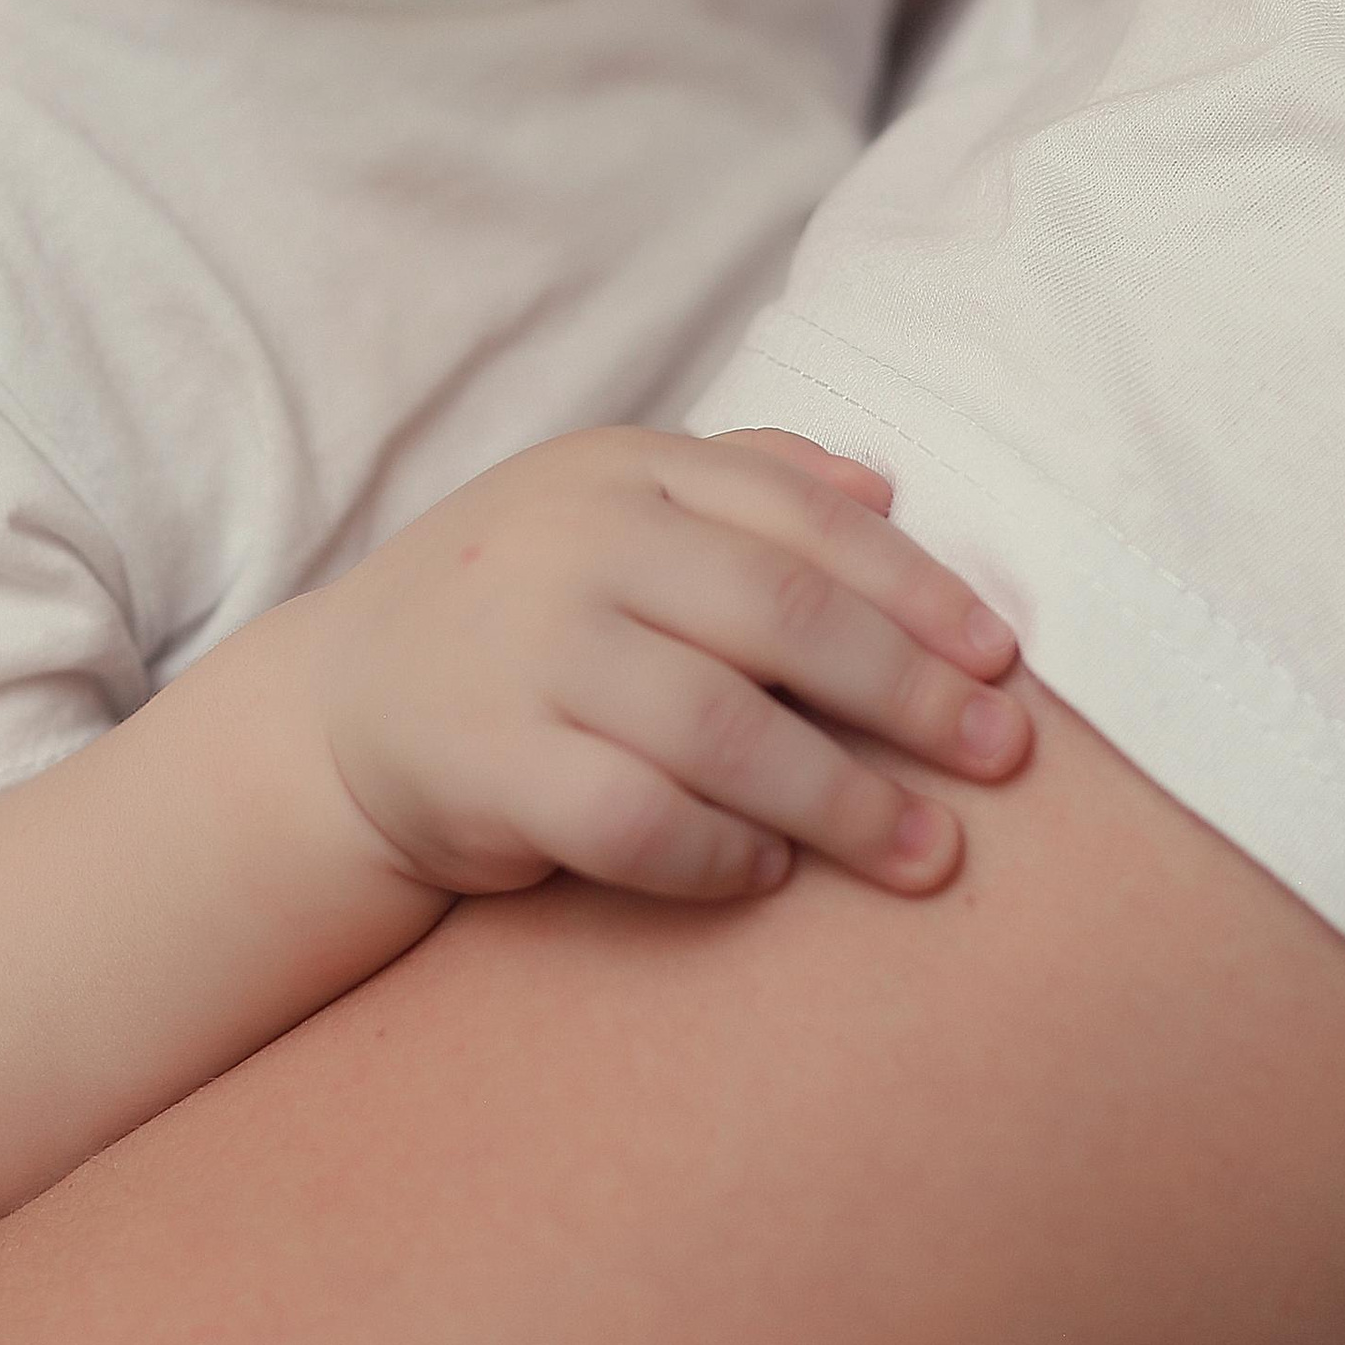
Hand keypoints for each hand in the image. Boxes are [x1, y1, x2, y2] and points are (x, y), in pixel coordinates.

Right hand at [309, 426, 1027, 904]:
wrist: (341, 709)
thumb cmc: (518, 609)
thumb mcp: (608, 506)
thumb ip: (742, 481)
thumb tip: (888, 488)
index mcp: (618, 471)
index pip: (797, 516)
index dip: (915, 587)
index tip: (1002, 658)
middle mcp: (571, 546)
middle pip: (779, 616)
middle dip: (909, 692)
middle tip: (1003, 757)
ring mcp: (525, 653)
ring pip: (723, 729)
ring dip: (844, 799)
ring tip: (928, 851)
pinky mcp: (490, 764)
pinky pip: (638, 819)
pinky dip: (722, 853)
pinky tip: (772, 873)